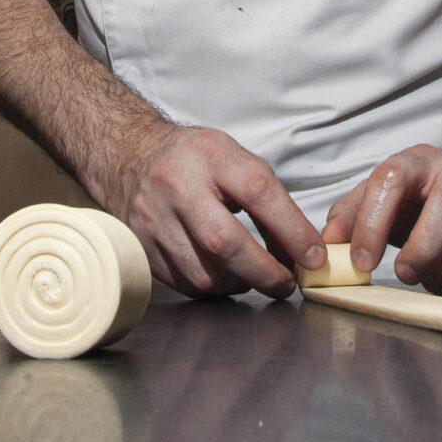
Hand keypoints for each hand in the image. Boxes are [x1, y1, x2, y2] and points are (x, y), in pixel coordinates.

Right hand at [100, 125, 326, 298]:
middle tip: (286, 283)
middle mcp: (176, 184)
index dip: (292, 230)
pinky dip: (212, 286)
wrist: (127, 155)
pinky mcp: (140, 245)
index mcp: (209, 155)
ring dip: (239, 283)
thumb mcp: (232, 158)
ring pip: (203, 272)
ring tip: (252, 276)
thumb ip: (268, 197)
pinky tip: (223, 274)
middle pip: (225, 242)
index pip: (259, 193)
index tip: (313, 257)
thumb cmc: (192, 159)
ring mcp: (152, 217)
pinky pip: (184, 282)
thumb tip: (300, 249)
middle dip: (264, 272)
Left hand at [322, 144, 441, 292]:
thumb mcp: (373, 199)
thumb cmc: (411, 202)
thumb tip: (327, 243)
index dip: (372, 223)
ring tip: (437, 280)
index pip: (391, 178)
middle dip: (425, 245)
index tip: (361, 262)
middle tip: (406, 273)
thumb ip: (347, 217)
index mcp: (415, 161)